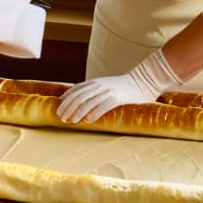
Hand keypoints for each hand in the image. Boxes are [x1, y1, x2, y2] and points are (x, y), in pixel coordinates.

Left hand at [56, 49, 182, 123]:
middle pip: (79, 96)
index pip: (76, 90)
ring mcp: (108, 90)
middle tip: (61, 117)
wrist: (144, 81)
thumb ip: (95, 92)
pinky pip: (103, 106)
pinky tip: (88, 121)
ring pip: (88, 101)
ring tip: (71, 121)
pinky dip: (94, 113)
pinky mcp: (118, 97)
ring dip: (77, 112)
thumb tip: (81, 103)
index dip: (66, 100)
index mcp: (95, 82)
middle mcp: (99, 85)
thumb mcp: (106, 87)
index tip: (58, 108)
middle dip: (68, 107)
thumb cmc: (124, 87)